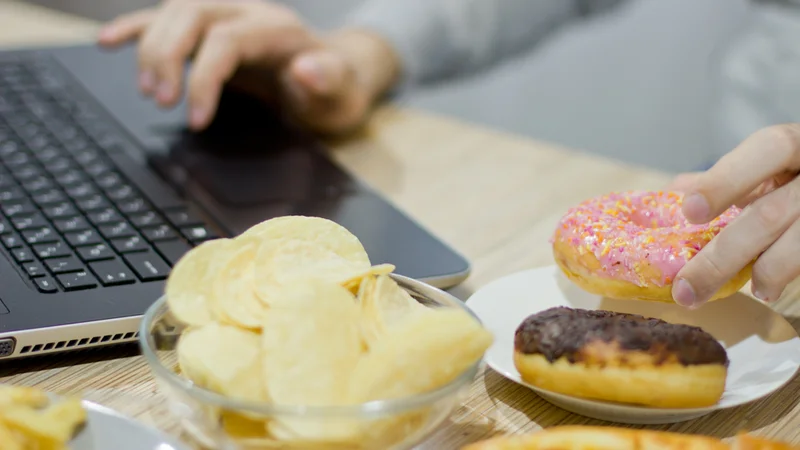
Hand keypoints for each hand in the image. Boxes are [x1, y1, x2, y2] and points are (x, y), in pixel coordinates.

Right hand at [97, 0, 399, 133]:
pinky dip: (138, 28)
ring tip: (149, 90)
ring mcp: (226, 16)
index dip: (204, 78)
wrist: (337, 78)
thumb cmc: (337, 89)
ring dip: (152, 48)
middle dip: (168, 57)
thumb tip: (306, 69)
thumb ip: (328, 81)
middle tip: (161, 100)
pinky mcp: (211, 29)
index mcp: (278, 30)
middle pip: (191, 16)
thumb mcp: (343, 94)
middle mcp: (248, 13)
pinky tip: (110, 40)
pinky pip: (168, 19)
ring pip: (174, 14)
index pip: (227, 40)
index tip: (195, 120)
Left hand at [670, 124, 799, 307]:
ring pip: (797, 244)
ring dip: (763, 273)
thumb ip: (729, 176)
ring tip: (738, 291)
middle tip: (685, 287)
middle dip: (721, 256)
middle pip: (769, 215)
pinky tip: (767, 289)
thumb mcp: (767, 163)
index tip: (690, 212)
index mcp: (794, 144)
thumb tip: (677, 188)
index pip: (767, 151)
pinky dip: (784, 277)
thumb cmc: (796, 171)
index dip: (726, 181)